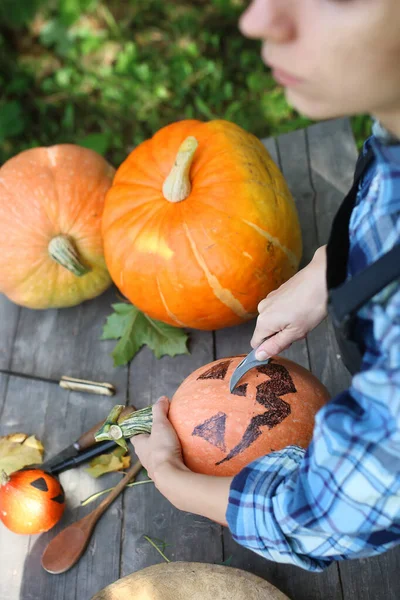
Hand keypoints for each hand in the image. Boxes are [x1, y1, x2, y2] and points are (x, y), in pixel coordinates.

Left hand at [131, 396, 230, 524]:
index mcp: (139, 445)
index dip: (141, 428)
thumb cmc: (162, 449)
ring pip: (156, 458)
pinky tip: (180, 458)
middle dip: (153, 440)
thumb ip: (160, 411)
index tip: (150, 422)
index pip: (136, 435)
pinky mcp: (164, 477)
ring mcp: (153, 469)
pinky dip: (171, 462)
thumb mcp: (160, 425)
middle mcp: (144, 459)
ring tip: (175, 445)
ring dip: (163, 452)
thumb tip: (162, 398)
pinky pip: (167, 467)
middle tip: (165, 432)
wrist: (171, 476)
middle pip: (146, 446)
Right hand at [251, 246, 327, 358]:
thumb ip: (275, 345)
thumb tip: (258, 356)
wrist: (322, 279)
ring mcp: (269, 298)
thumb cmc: (310, 307)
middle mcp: (262, 309)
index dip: (271, 347)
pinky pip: (278, 309)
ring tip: (303, 318)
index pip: (256, 343)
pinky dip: (289, 312)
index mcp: (263, 321)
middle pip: (266, 331)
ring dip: (285, 323)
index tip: (289, 342)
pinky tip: (302, 308)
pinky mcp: (278, 291)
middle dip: (281, 334)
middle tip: (300, 329)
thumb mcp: (294, 333)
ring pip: (273, 320)